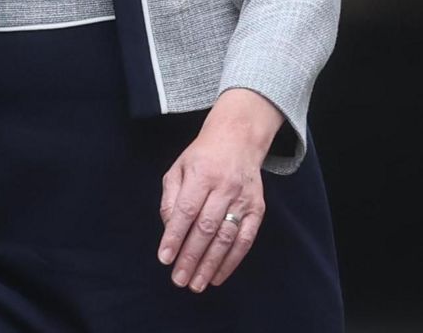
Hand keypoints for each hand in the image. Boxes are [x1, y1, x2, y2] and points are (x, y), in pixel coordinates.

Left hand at [156, 88, 283, 291]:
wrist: (239, 139)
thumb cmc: (202, 157)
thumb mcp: (178, 168)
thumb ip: (170, 198)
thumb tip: (168, 230)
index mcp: (202, 174)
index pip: (186, 210)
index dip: (175, 236)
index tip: (165, 259)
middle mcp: (224, 187)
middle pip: (206, 228)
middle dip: (191, 257)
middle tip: (179, 279)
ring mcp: (243, 199)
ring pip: (226, 237)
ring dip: (210, 264)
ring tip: (196, 284)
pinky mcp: (258, 209)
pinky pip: (246, 240)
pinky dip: (232, 261)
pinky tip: (218, 276)